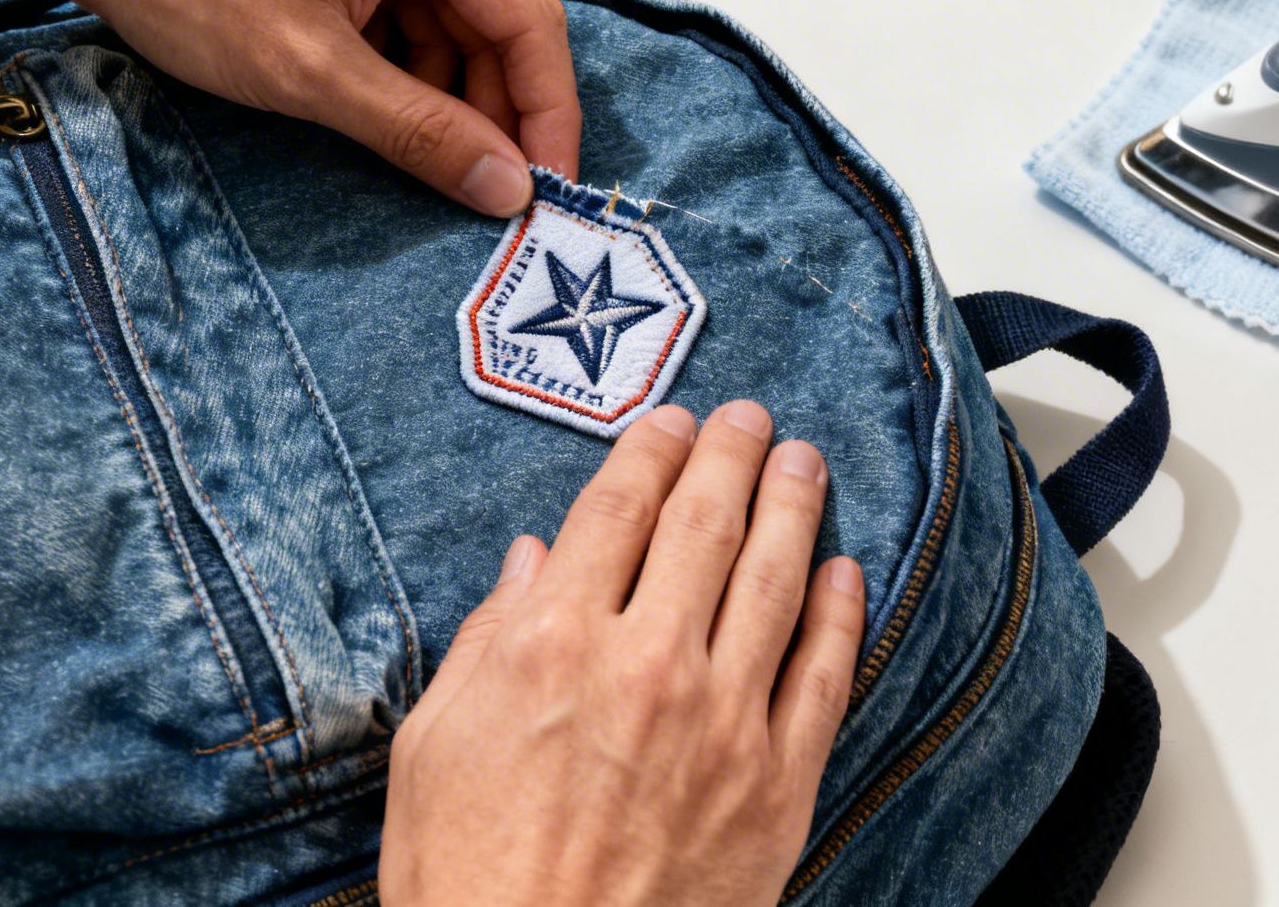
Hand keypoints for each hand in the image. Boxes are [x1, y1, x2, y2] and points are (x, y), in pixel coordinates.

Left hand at [0, 0, 577, 215]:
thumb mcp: (311, 72)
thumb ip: (421, 134)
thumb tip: (504, 185)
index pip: (529, 19)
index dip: (547, 112)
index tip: (547, 184)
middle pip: (492, 14)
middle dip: (492, 106)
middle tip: (483, 187)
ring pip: (445, 10)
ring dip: (441, 86)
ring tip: (418, 153)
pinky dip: (398, 54)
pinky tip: (374, 103)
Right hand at [379, 402, 865, 906]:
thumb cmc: (468, 878)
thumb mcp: (431, 747)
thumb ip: (485, 639)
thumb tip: (527, 561)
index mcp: (552, 642)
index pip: (618, 507)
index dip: (649, 449)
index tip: (668, 420)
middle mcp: (647, 663)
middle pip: (706, 523)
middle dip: (731, 454)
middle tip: (749, 417)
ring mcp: (723, 722)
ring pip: (777, 580)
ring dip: (795, 507)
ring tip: (805, 462)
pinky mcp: (778, 785)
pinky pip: (826, 675)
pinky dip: (842, 612)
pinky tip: (847, 572)